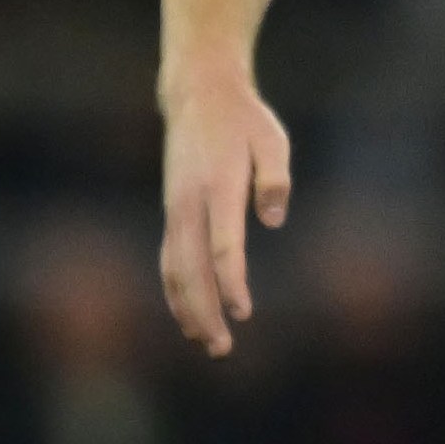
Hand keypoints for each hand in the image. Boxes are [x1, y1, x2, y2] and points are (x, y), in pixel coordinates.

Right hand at [157, 67, 291, 356]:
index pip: (222, 245)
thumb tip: (273, 221)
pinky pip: (170, 259)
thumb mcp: (272, 139)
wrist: (198, 95)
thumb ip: (274, 180)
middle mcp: (188, 202)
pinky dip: (176, 290)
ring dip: (188, 308)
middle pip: (191, 268)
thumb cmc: (244, 121)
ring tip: (207, 343)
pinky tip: (189, 316)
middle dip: (205, 311)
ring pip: (174, 268)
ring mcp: (175, 209)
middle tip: (222, 348)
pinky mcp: (172, 212)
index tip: (243, 312)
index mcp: (217, 186)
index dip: (231, 282)